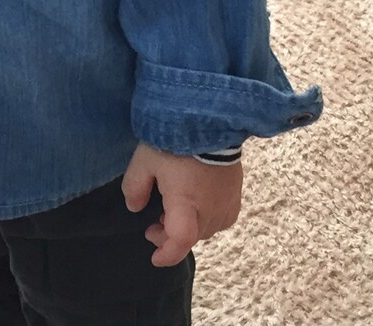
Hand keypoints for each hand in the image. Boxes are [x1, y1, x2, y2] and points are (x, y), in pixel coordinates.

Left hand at [121, 142, 242, 267]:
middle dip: (171, 235)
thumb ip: (135, 186)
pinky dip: (211, 218)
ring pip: (208, 229)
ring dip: (191, 225)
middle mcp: (210, 208)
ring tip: (178, 206)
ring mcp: (227, 200)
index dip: (167, 254)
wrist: (211, 118)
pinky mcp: (237, 190)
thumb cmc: (177, 139)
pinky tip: (201, 202)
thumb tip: (136, 208)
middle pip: (192, 236)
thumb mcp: (145, 160)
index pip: (181, 241)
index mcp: (186, 203)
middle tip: (157, 218)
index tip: (154, 256)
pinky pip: (225, 217)